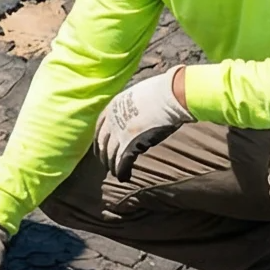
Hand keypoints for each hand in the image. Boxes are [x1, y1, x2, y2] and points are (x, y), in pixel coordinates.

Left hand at [93, 68, 193, 182]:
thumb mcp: (136, 95)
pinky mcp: (130, 144)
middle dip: (104, 155)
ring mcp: (120, 133)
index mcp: (113, 107)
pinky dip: (122, 171)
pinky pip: (122, 162)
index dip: (100, 140)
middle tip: (107, 164)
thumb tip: (135, 113)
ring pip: (111, 155)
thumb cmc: (161, 92)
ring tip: (116, 173)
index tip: (101, 147)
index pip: (99, 127)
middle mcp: (113, 120)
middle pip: (103, 143)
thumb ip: (130, 106)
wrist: (170, 96)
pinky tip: (124, 177)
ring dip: (113, 166)